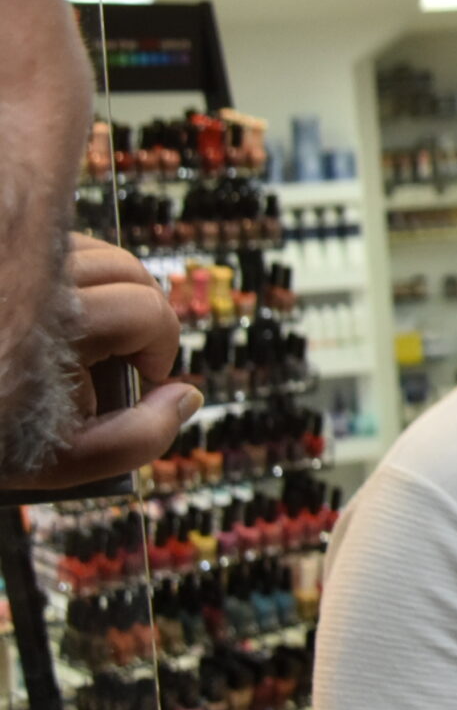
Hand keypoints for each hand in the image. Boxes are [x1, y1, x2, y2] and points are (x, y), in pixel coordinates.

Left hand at [34, 235, 198, 490]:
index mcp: (57, 329)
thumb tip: (186, 396)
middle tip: (128, 356)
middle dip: (143, 315)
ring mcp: (16, 265)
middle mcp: (32, 284)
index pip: (145, 311)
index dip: (159, 346)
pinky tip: (53, 310)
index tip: (146, 375)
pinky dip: (70, 273)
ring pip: (95, 253)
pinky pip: (57, 246)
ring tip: (92, 333)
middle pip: (128, 272)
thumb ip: (139, 439)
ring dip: (110, 290)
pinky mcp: (13, 255)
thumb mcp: (61, 463)